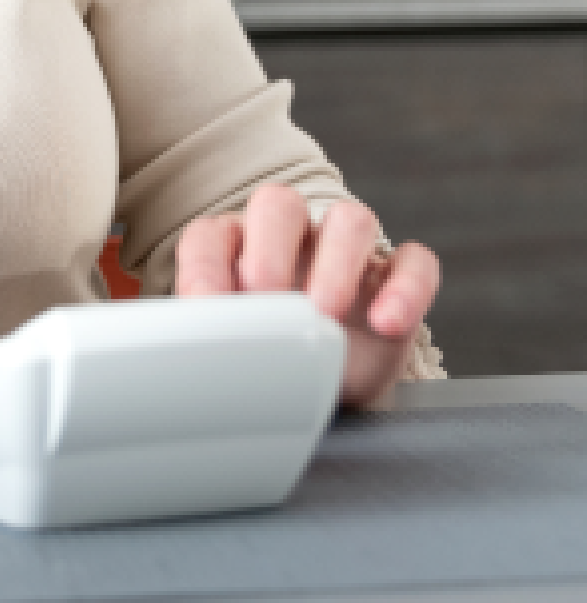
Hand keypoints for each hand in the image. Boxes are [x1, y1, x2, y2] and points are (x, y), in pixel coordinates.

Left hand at [174, 185, 440, 408]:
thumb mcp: (240, 354)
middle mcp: (290, 240)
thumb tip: (188, 350)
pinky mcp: (395, 280)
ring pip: (349, 220)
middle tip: (265, 296)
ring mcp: (346, 254)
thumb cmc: (274, 362)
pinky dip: (406, 288)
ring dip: (338, 262)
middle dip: (270, 247)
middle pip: (279, 205)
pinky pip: (414, 261)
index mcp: (237, 250)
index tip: (206, 309)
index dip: (204, 267)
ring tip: (324, 314)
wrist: (331, 398)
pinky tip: (387, 323)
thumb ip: (217, 341)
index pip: (210, 237)